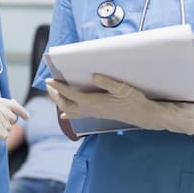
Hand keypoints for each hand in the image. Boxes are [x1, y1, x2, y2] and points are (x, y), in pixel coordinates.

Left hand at [46, 74, 193, 134]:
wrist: (146, 116)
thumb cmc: (135, 101)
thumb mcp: (123, 88)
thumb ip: (107, 82)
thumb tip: (94, 76)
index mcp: (95, 103)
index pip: (71, 94)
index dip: (58, 88)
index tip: (49, 80)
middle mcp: (92, 110)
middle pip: (66, 104)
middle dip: (55, 95)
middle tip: (48, 85)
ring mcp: (95, 114)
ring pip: (72, 111)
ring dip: (61, 102)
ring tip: (54, 94)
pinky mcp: (100, 115)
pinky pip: (79, 115)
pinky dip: (69, 112)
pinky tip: (65, 113)